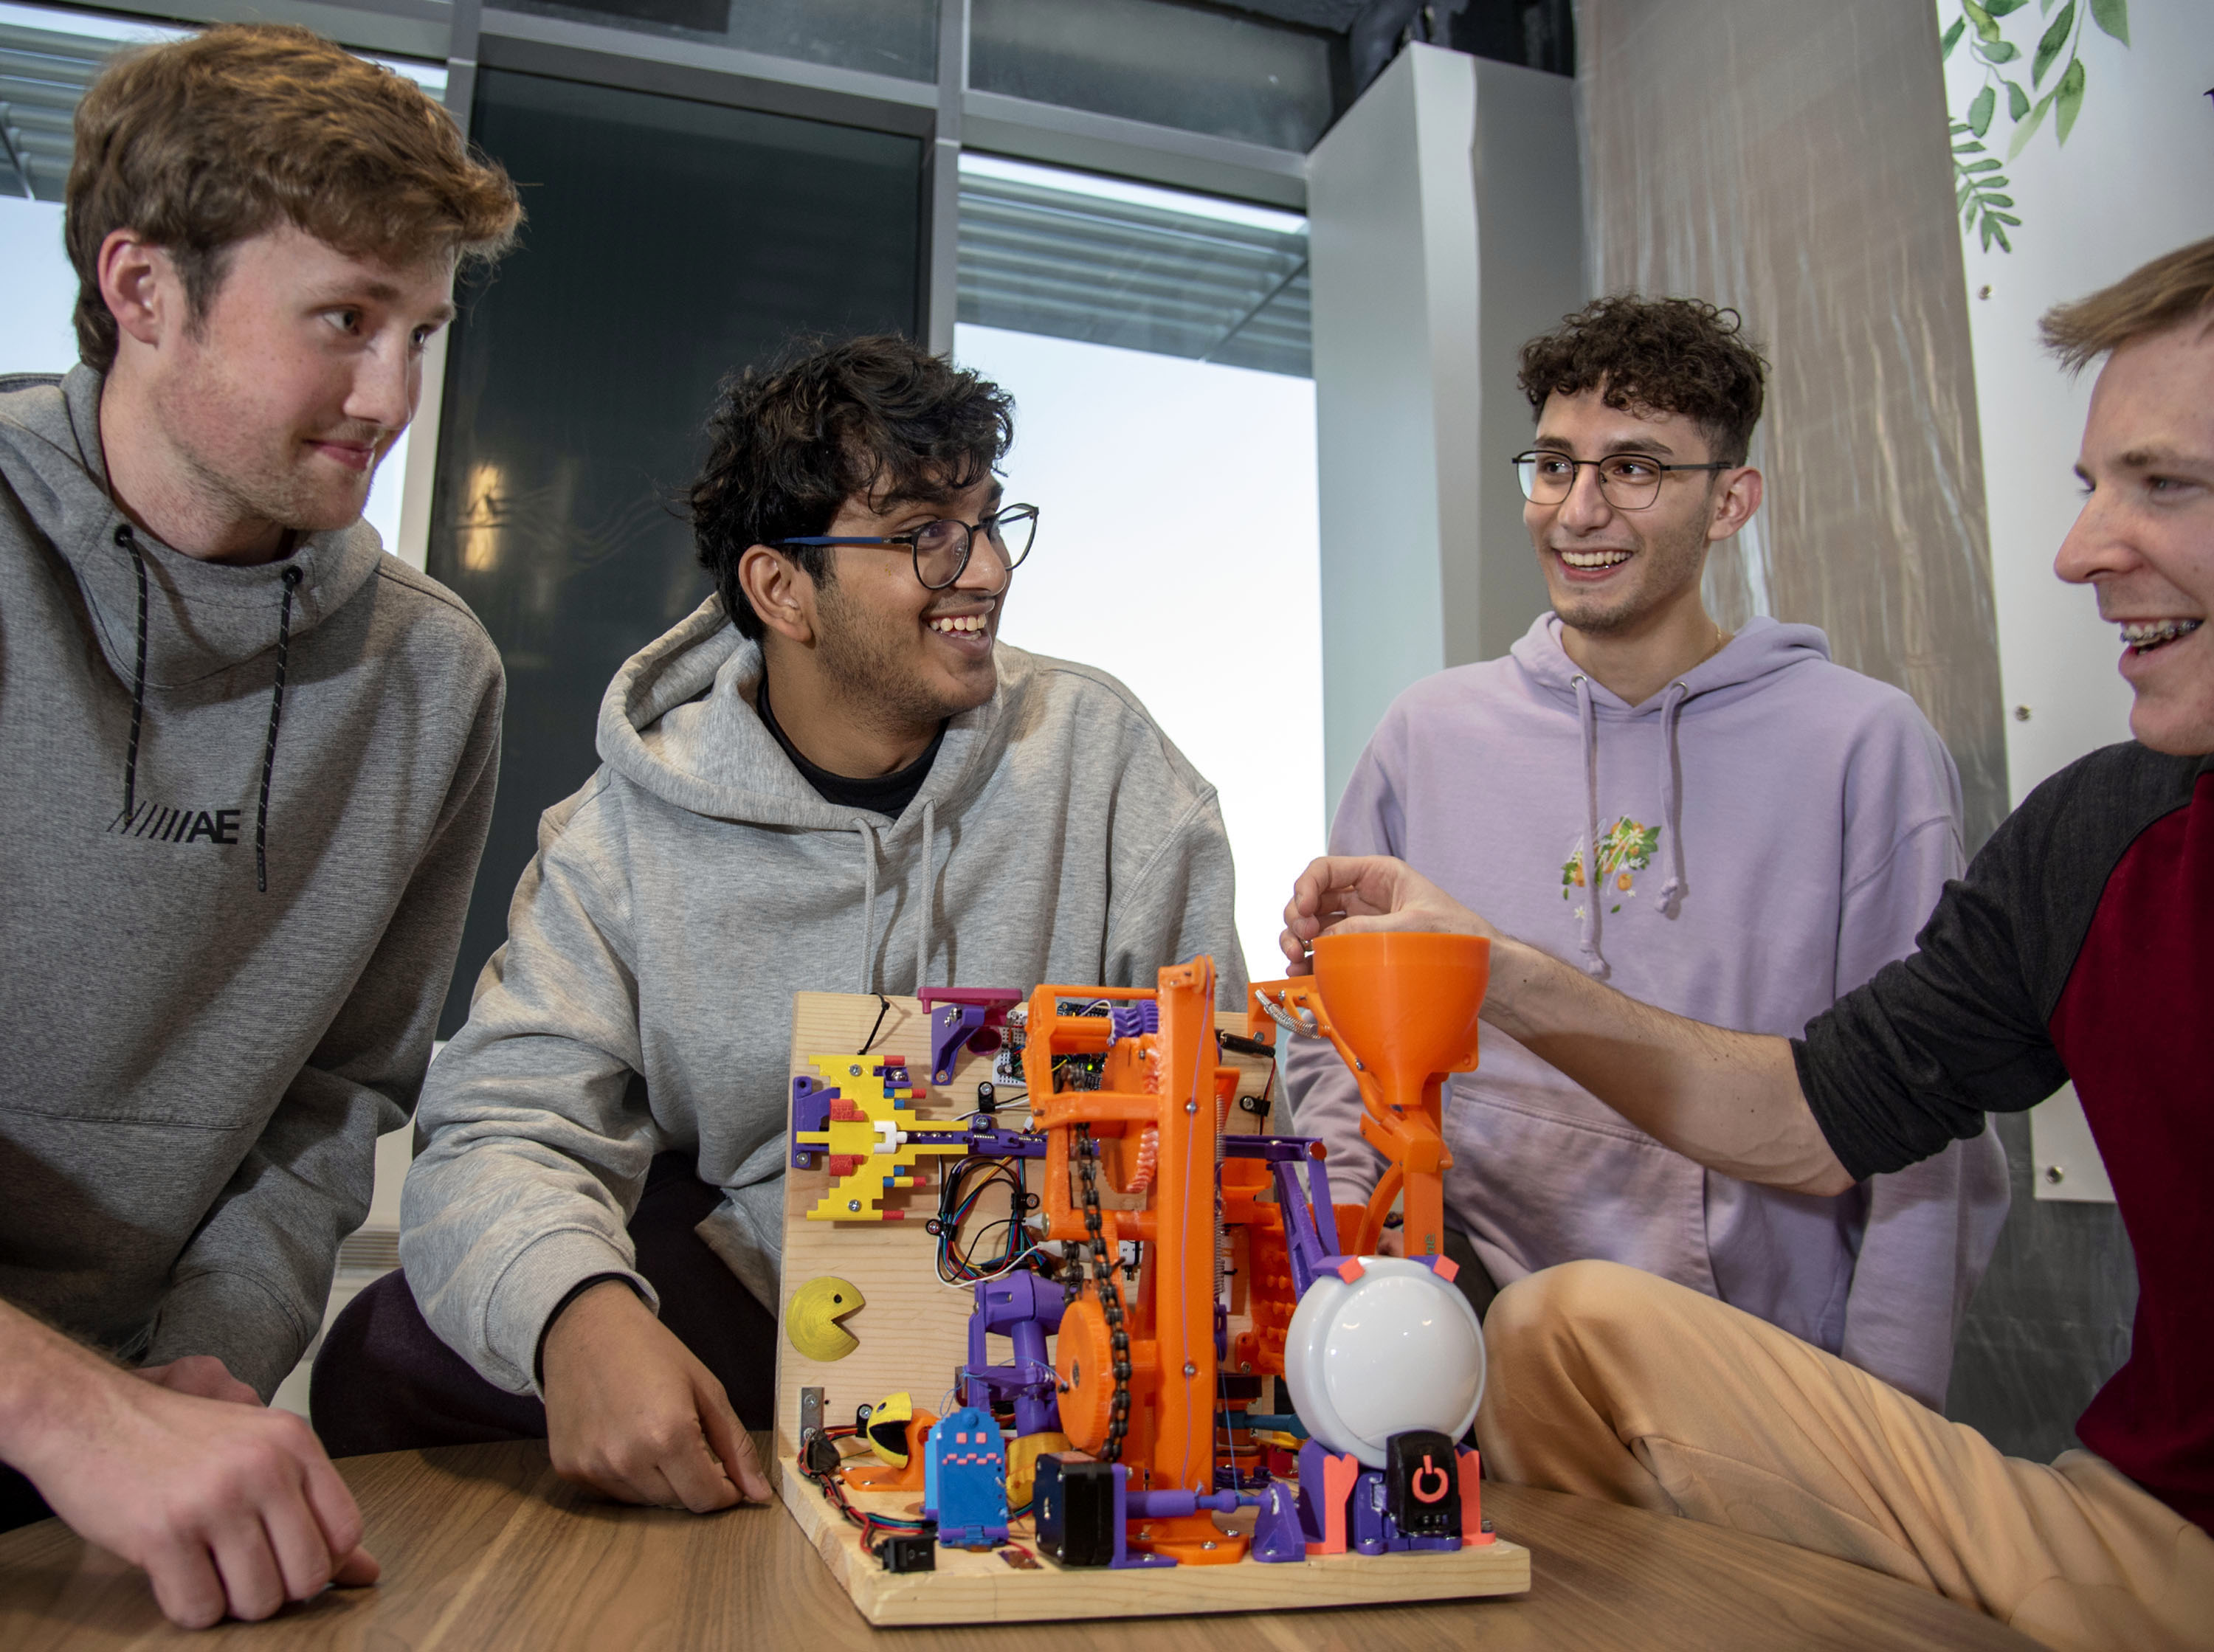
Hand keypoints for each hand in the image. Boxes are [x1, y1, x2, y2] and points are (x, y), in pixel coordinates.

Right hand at [10, 1348, 376, 1628]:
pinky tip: (174, 1574)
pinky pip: (200, 1610)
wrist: (85, 1413)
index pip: (346, 1531)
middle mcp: (263, 1467)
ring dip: (232, 1603)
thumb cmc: (173, 1438)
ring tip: (206, 1568)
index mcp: (293, 1442)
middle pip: (308, 1575)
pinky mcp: (164, 1533)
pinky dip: (189, 1607)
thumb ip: (312, 1508)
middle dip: (276, 1590)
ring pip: (259, 1601)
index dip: (320, 1561)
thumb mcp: (255, 1451)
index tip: (285, 1557)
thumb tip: (368, 1573)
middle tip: (239, 1570)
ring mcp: (215, 1499)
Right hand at [540, 1280, 770, 1511]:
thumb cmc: (650, 1350)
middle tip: (689, 1441)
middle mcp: (627, 1458)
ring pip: (644, 1502)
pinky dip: (627, 1476)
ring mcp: (593, 1466)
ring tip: (653, 1433)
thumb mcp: (706, 1388)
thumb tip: (759, 1493)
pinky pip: (611, 1493)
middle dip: (693, 1481)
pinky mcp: (569, 1469)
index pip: (705, 1498)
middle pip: (677, 1503)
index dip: (726, 1492)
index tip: (729, 1477)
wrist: (586, 1327)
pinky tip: (624, 1438)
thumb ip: (735, 1445)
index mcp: (667, 1435)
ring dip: (659, 1481)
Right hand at [1279, 855, 1495, 973]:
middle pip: (1312, 897)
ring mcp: (1360, 924)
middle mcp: (1364, 896)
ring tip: (1295, 958)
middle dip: (1297, 915)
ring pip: (1312, 925)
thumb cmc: (1458, 937)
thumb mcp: (1414, 927)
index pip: (1326, 869)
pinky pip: (1324, 950)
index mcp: (1379, 875)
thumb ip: (1368, 930)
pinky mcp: (1360, 951)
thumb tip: (1325, 939)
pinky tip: (1302, 971)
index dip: (1306, 886)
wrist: (1485, 969)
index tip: (1303, 911)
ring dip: (1295, 939)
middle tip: (1301, 938)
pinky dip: (1308, 959)